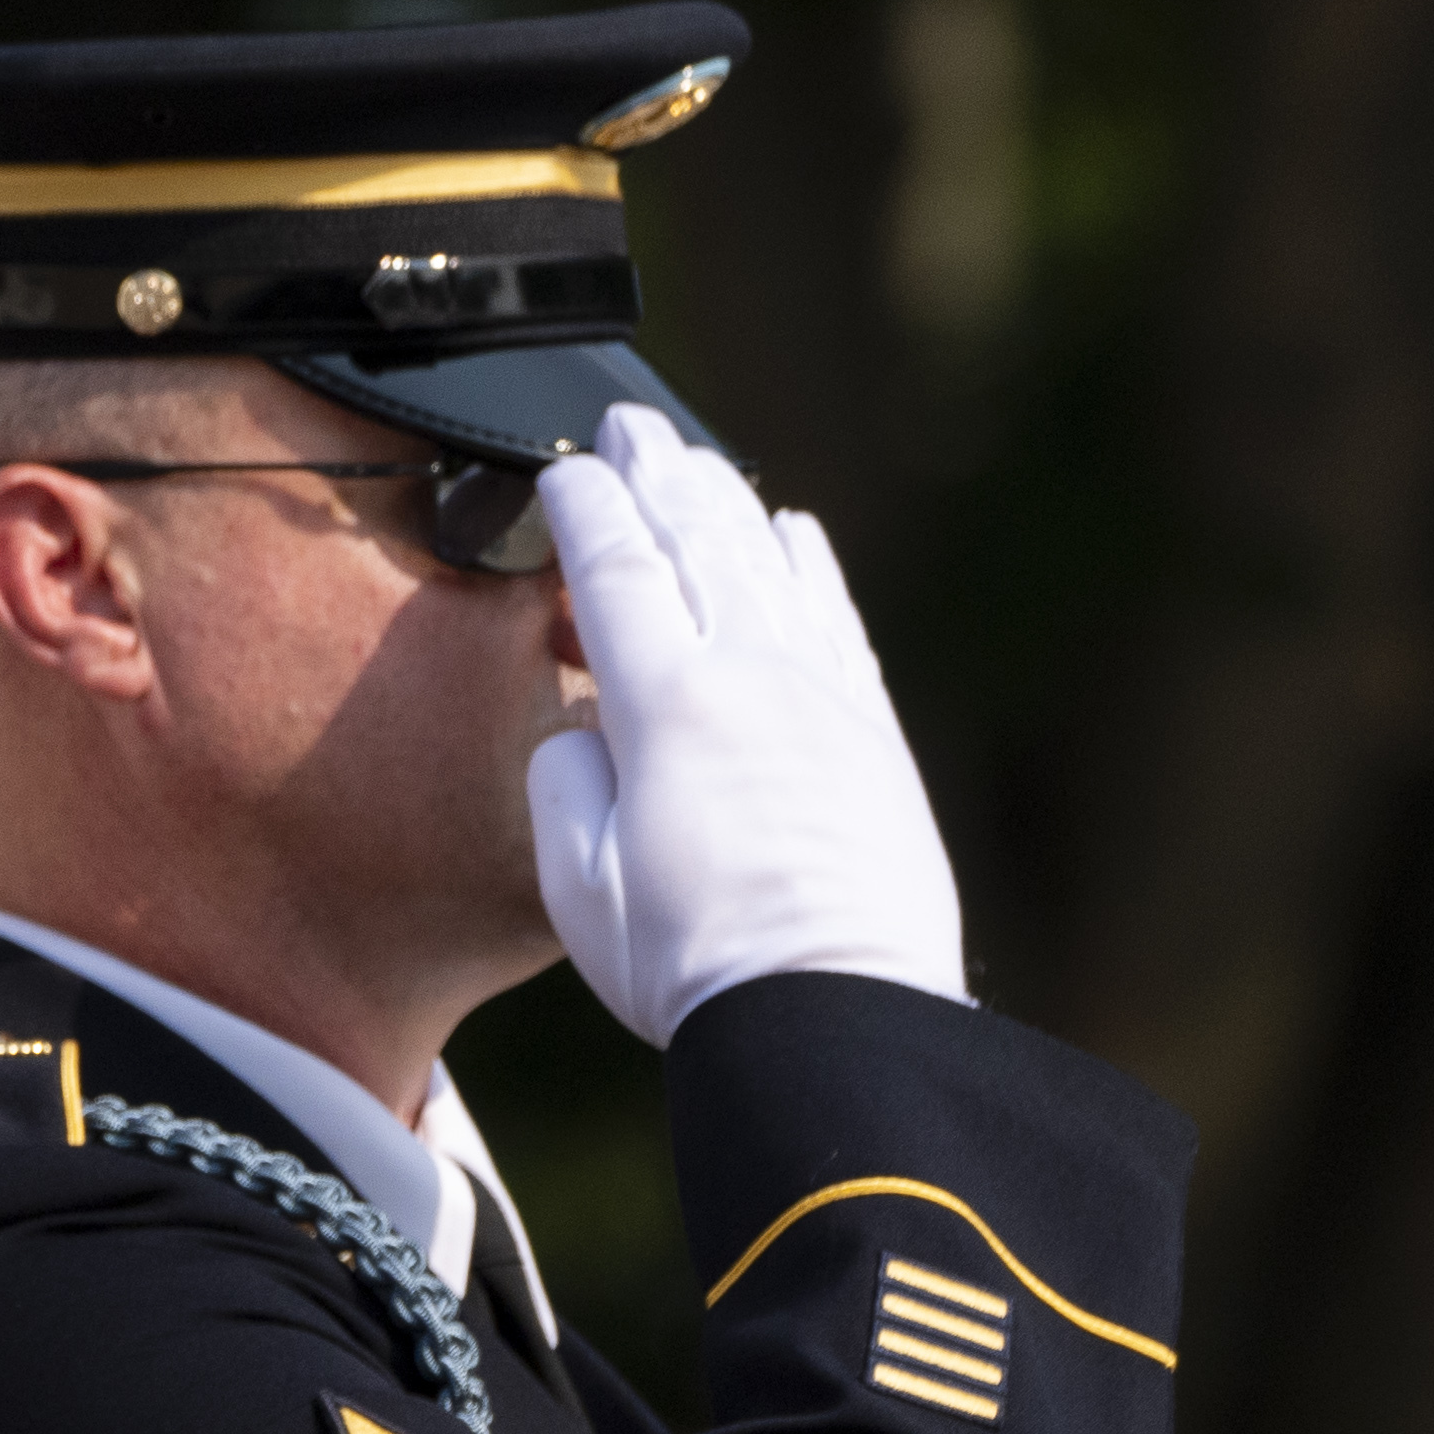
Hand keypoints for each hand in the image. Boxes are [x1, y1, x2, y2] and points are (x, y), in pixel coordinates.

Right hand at [524, 404, 969, 1047]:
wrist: (836, 1008)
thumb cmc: (694, 962)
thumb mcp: (578, 886)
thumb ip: (563, 785)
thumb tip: (584, 731)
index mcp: (665, 704)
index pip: (616, 572)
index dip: (584, 510)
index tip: (563, 470)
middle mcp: (751, 674)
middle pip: (698, 542)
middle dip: (656, 474)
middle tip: (626, 425)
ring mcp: (821, 696)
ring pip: (768, 565)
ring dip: (726, 502)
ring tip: (694, 462)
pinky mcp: (870, 732)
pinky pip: (835, 618)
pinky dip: (808, 563)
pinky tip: (792, 534)